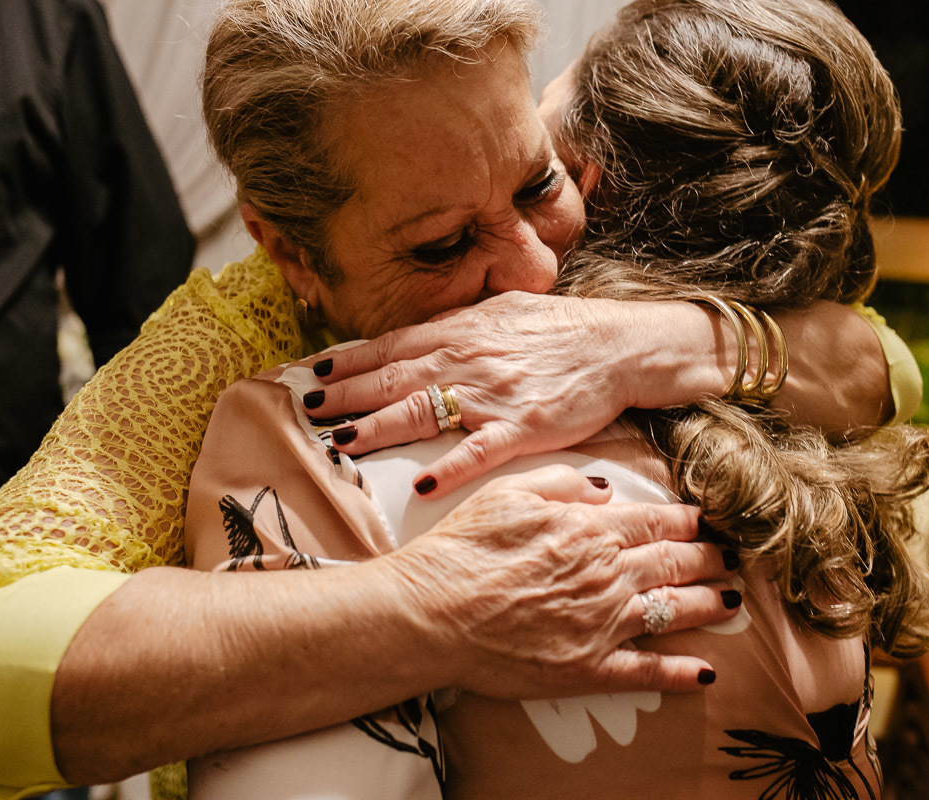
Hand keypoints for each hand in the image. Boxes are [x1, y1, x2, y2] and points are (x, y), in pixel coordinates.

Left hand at [308, 292, 718, 495]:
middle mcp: (467, 359)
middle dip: (348, 395)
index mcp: (461, 330)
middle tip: (309, 411)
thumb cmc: (563, 329)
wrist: (620, 344)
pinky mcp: (523, 426)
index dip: (351, 360)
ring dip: (378, 427)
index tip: (316, 373)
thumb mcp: (503, 313)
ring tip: (342, 443)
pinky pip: (479, 450)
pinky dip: (448, 467)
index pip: (392, 345)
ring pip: (423, 410)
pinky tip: (421, 483)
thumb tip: (421, 339)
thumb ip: (459, 328)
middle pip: (394, 378)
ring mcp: (493, 394)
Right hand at [380, 465, 740, 695]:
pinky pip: (647, 672)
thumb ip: (562, 482)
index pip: (654, 521)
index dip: (686, 520)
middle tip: (731, 557)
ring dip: (709, 605)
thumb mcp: (507, 493)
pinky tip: (706, 673)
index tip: (706, 520)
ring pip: (672, 610)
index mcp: (588, 529)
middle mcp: (606, 575)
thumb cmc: (460, 550)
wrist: (429, 613)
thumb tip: (605, 486)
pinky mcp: (588, 668)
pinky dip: (681, 673)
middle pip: (674, 562)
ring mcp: (602, 624)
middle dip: (710, 558)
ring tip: (732, 602)